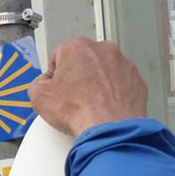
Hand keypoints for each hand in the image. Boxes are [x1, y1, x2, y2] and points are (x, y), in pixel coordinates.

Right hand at [29, 37, 148, 136]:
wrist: (109, 129)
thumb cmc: (79, 110)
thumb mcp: (38, 96)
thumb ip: (37, 83)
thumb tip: (42, 84)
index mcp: (77, 47)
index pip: (59, 56)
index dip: (55, 75)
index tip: (56, 88)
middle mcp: (103, 50)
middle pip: (84, 61)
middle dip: (78, 76)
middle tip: (72, 97)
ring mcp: (123, 64)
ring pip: (104, 71)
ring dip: (97, 84)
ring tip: (89, 105)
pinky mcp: (137, 80)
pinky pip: (121, 84)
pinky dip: (113, 94)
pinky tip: (104, 108)